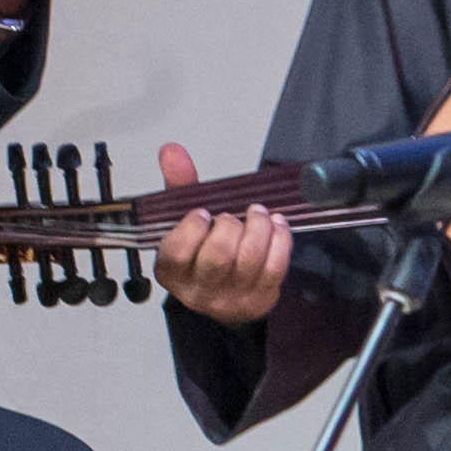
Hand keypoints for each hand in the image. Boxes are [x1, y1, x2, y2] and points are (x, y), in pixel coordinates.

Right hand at [149, 138, 290, 323]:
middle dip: (231, 225)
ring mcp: (231, 298)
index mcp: (171, 271)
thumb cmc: (203, 252)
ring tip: (258, 213)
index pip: (177, 252)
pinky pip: (275, 267)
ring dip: (259, 227)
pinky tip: (276, 225)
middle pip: (218, 256)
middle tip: (235, 214)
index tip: (203, 212)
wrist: (225, 294)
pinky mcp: (260, 299)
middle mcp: (198, 290)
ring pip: (250, 260)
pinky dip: (280, 240)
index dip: (193, 228)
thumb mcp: (184, 221)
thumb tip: (172, 150)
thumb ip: (179, 186)